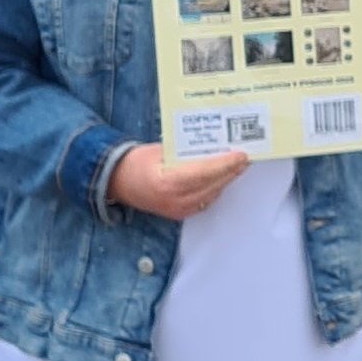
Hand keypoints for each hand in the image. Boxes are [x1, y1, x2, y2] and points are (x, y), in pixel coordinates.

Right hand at [108, 145, 248, 219]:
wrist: (117, 182)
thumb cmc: (136, 162)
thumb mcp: (161, 150)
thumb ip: (187, 152)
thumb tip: (214, 147)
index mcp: (167, 182)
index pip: (205, 173)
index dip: (226, 165)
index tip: (241, 156)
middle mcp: (174, 199)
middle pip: (212, 185)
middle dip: (231, 171)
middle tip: (245, 158)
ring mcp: (177, 209)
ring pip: (211, 194)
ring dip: (225, 180)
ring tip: (237, 165)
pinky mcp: (179, 214)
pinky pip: (205, 201)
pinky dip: (215, 188)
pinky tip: (222, 177)